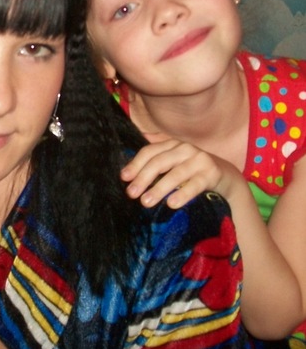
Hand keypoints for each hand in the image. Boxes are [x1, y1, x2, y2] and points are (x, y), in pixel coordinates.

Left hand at [121, 133, 238, 207]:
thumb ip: (155, 163)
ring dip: (159, 189)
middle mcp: (185, 148)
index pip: (149, 152)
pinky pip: (194, 185)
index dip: (135, 164)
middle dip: (143, 178)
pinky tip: (172, 204)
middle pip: (159, 162)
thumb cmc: (192, 171)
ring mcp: (199, 159)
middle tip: (131, 194)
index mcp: (172, 144)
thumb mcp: (173, 163)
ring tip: (145, 202)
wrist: (225, 176)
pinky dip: (182, 194)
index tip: (124, 178)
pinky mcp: (212, 173)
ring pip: (175, 174)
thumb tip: (127, 173)